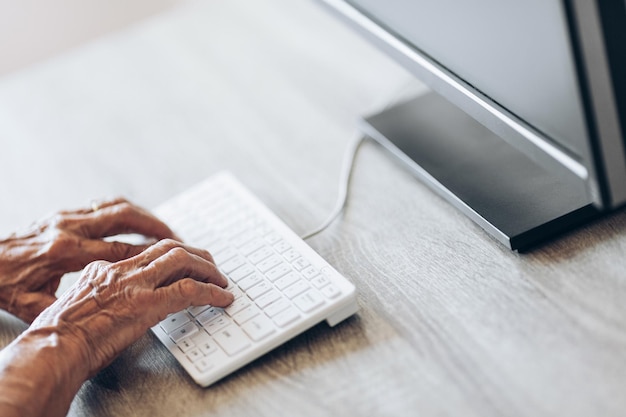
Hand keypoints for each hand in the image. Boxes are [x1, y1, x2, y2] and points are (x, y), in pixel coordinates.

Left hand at [0, 198, 178, 322]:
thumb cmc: (4, 284)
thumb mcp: (31, 304)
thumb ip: (66, 306)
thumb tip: (93, 318)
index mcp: (64, 252)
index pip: (119, 251)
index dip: (148, 256)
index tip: (172, 262)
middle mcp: (70, 228)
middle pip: (125, 218)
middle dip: (156, 227)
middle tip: (179, 238)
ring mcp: (67, 216)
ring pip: (117, 207)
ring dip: (145, 215)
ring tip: (165, 228)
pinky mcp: (63, 213)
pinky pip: (104, 205)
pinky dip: (126, 211)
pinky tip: (136, 221)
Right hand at [30, 239, 233, 376]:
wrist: (52, 348)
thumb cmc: (58, 338)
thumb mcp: (77, 306)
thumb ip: (101, 298)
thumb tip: (120, 306)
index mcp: (101, 269)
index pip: (145, 253)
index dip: (169, 254)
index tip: (182, 261)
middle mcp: (120, 270)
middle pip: (167, 248)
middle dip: (195, 254)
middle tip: (210, 265)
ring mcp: (135, 284)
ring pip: (182, 260)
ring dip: (207, 268)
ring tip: (221, 280)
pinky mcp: (147, 303)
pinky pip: (190, 290)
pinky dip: (211, 292)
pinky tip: (222, 298)